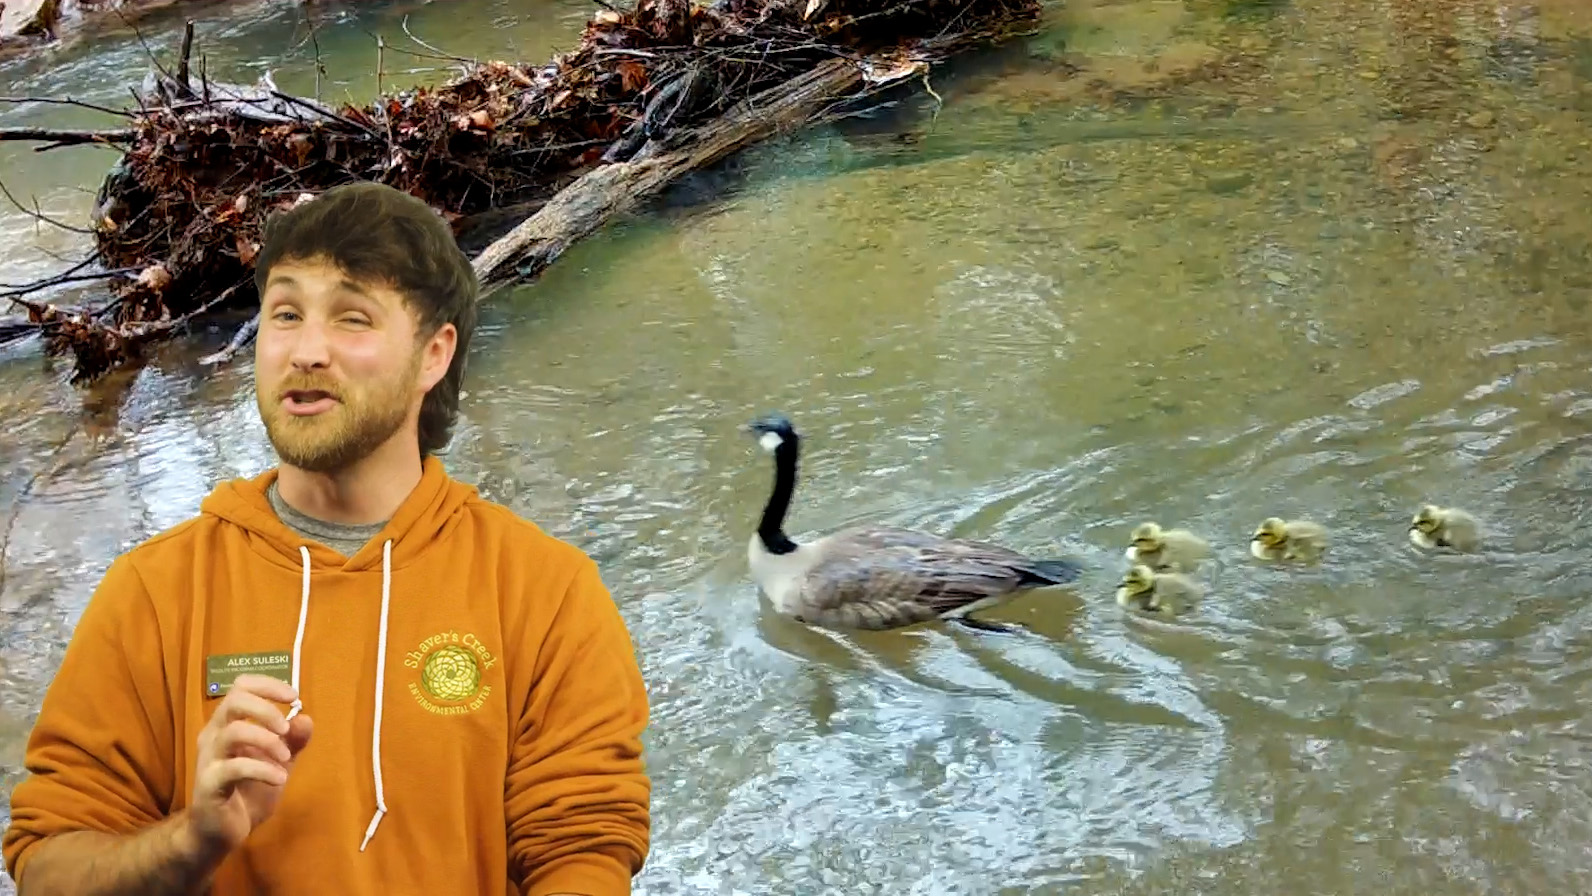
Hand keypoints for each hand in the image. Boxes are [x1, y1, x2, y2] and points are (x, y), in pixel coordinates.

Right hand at [185, 674, 313, 853]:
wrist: (221, 832)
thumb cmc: (248, 791)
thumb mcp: (280, 763)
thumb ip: (294, 741)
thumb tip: (305, 717)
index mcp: (228, 724)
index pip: (240, 687)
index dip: (267, 685)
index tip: (293, 697)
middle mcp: (214, 735)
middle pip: (234, 701)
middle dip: (266, 709)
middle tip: (286, 729)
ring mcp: (208, 759)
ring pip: (233, 732)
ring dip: (267, 741)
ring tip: (286, 759)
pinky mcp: (209, 784)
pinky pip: (234, 768)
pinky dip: (263, 770)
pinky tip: (279, 779)